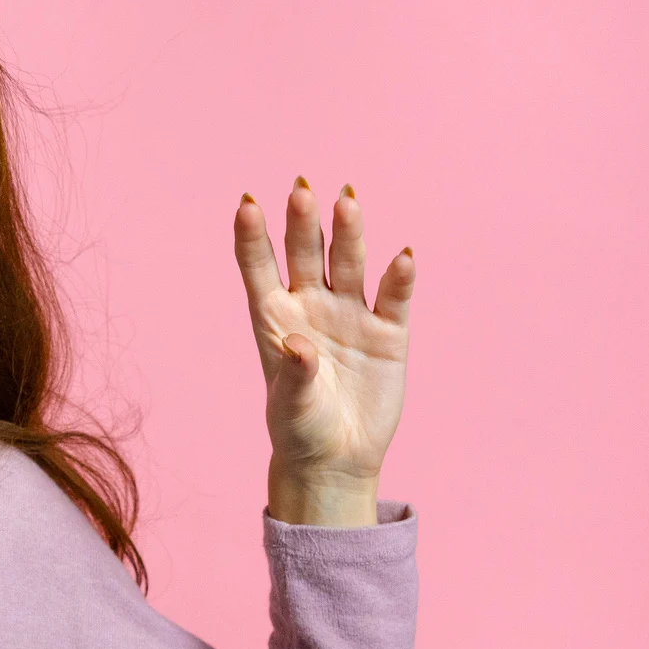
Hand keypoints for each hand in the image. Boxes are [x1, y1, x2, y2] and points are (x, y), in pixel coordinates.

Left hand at [233, 178, 414, 519]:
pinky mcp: (388, 332)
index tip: (246, 203)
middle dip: (304, 223)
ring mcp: (350, 314)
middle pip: (306, 254)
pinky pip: (394, 297)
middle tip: (301, 189)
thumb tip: (298, 345)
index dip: (251, 235)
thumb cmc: (300, 429)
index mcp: (274, 317)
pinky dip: (399, 277)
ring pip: (349, 264)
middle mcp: (311, 305)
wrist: (337, 459)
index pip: (259, 266)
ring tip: (346, 200)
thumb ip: (294, 374)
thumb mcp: (291, 406)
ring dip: (349, 234)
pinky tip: (403, 256)